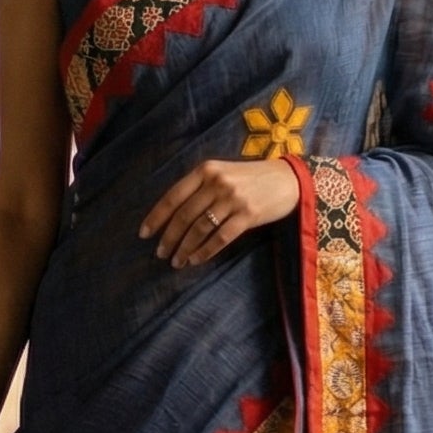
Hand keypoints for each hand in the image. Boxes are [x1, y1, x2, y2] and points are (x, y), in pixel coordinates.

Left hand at [140, 155, 299, 268]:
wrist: (288, 179)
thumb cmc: (251, 179)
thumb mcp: (223, 173)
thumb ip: (200, 187)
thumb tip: (173, 214)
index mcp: (206, 170)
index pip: (173, 196)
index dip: (156, 217)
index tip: (144, 234)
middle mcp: (217, 183)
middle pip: (184, 215)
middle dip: (169, 238)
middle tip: (160, 254)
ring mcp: (233, 199)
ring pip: (199, 229)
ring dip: (184, 248)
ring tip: (176, 261)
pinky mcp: (248, 216)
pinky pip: (220, 238)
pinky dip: (204, 251)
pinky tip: (195, 260)